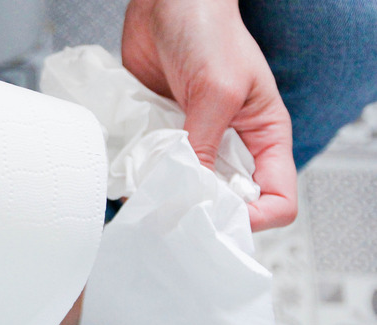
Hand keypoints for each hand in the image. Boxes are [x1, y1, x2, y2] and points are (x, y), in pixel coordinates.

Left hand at [122, 0, 296, 230]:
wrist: (165, 4)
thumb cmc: (208, 30)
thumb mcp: (217, 90)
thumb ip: (204, 143)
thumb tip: (190, 189)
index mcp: (263, 135)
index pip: (276, 195)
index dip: (255, 217)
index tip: (221, 220)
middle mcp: (230, 143)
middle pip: (226, 199)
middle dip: (203, 210)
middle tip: (175, 213)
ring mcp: (195, 139)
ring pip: (186, 187)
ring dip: (166, 192)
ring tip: (148, 191)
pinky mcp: (164, 132)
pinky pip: (155, 165)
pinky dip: (142, 173)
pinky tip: (131, 171)